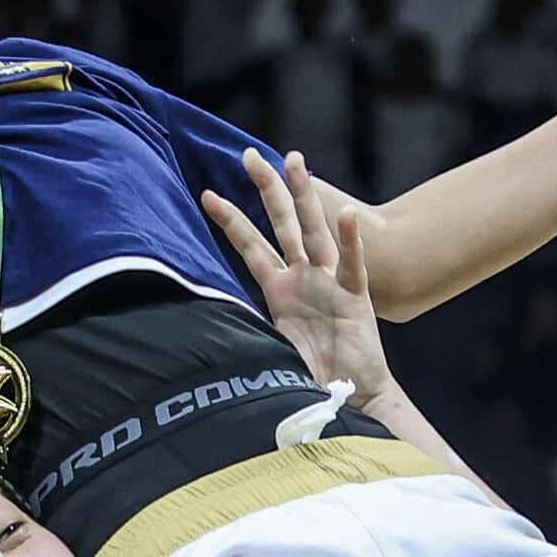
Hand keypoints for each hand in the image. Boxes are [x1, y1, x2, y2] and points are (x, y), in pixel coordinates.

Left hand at [203, 148, 393, 405]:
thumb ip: (243, 337)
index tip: (207, 193)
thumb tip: (199, 338)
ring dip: (306, 196)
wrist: (349, 401)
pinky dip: (349, 241)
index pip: (250, 246)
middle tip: (250, 154)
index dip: (231, 220)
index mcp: (279, 291)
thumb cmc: (310, 381)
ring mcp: (330, 285)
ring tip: (295, 161)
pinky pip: (352, 267)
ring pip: (315, 232)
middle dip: (268, 188)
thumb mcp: (267, 353)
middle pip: (283, 224)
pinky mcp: (356, 300)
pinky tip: (344, 215)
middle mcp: (303, 279)